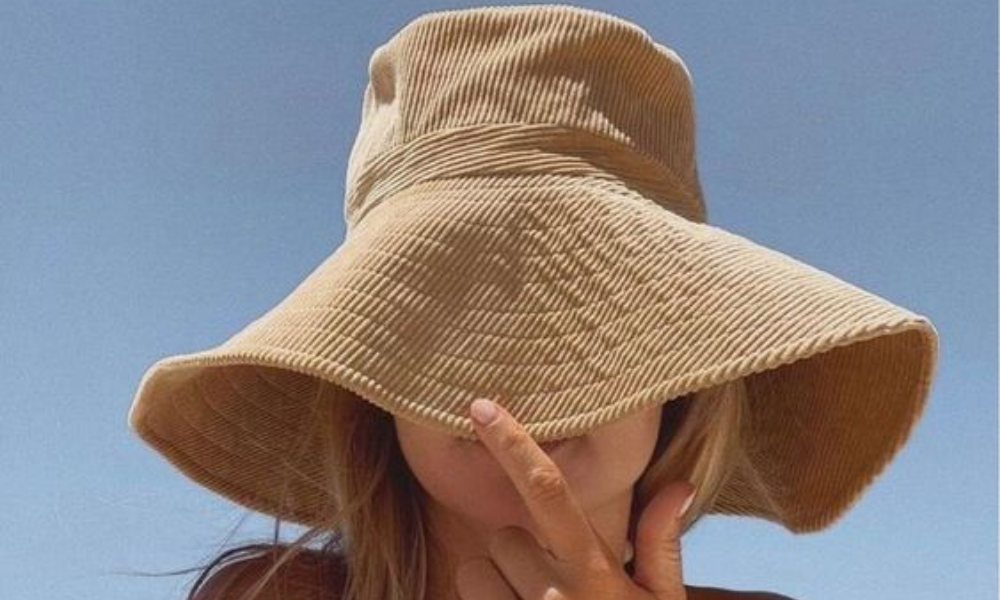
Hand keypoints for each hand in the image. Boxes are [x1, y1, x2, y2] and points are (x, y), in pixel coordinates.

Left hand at [454, 396, 695, 599]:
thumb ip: (662, 545)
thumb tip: (680, 484)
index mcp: (595, 574)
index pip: (549, 491)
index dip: (513, 442)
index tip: (479, 405)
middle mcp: (553, 597)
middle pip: (502, 536)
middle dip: (521, 556)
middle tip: (553, 588)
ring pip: (472, 571)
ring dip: (494, 587)